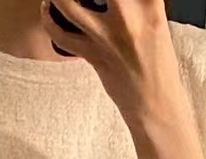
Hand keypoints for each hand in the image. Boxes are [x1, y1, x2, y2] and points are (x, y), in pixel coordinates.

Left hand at [39, 0, 174, 120]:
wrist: (155, 102)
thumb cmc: (158, 61)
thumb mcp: (155, 19)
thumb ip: (135, 2)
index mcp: (150, 3)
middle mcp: (128, 15)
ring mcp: (107, 36)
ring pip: (67, 4)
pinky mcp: (92, 55)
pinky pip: (61, 35)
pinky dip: (48, 20)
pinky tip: (48, 8)